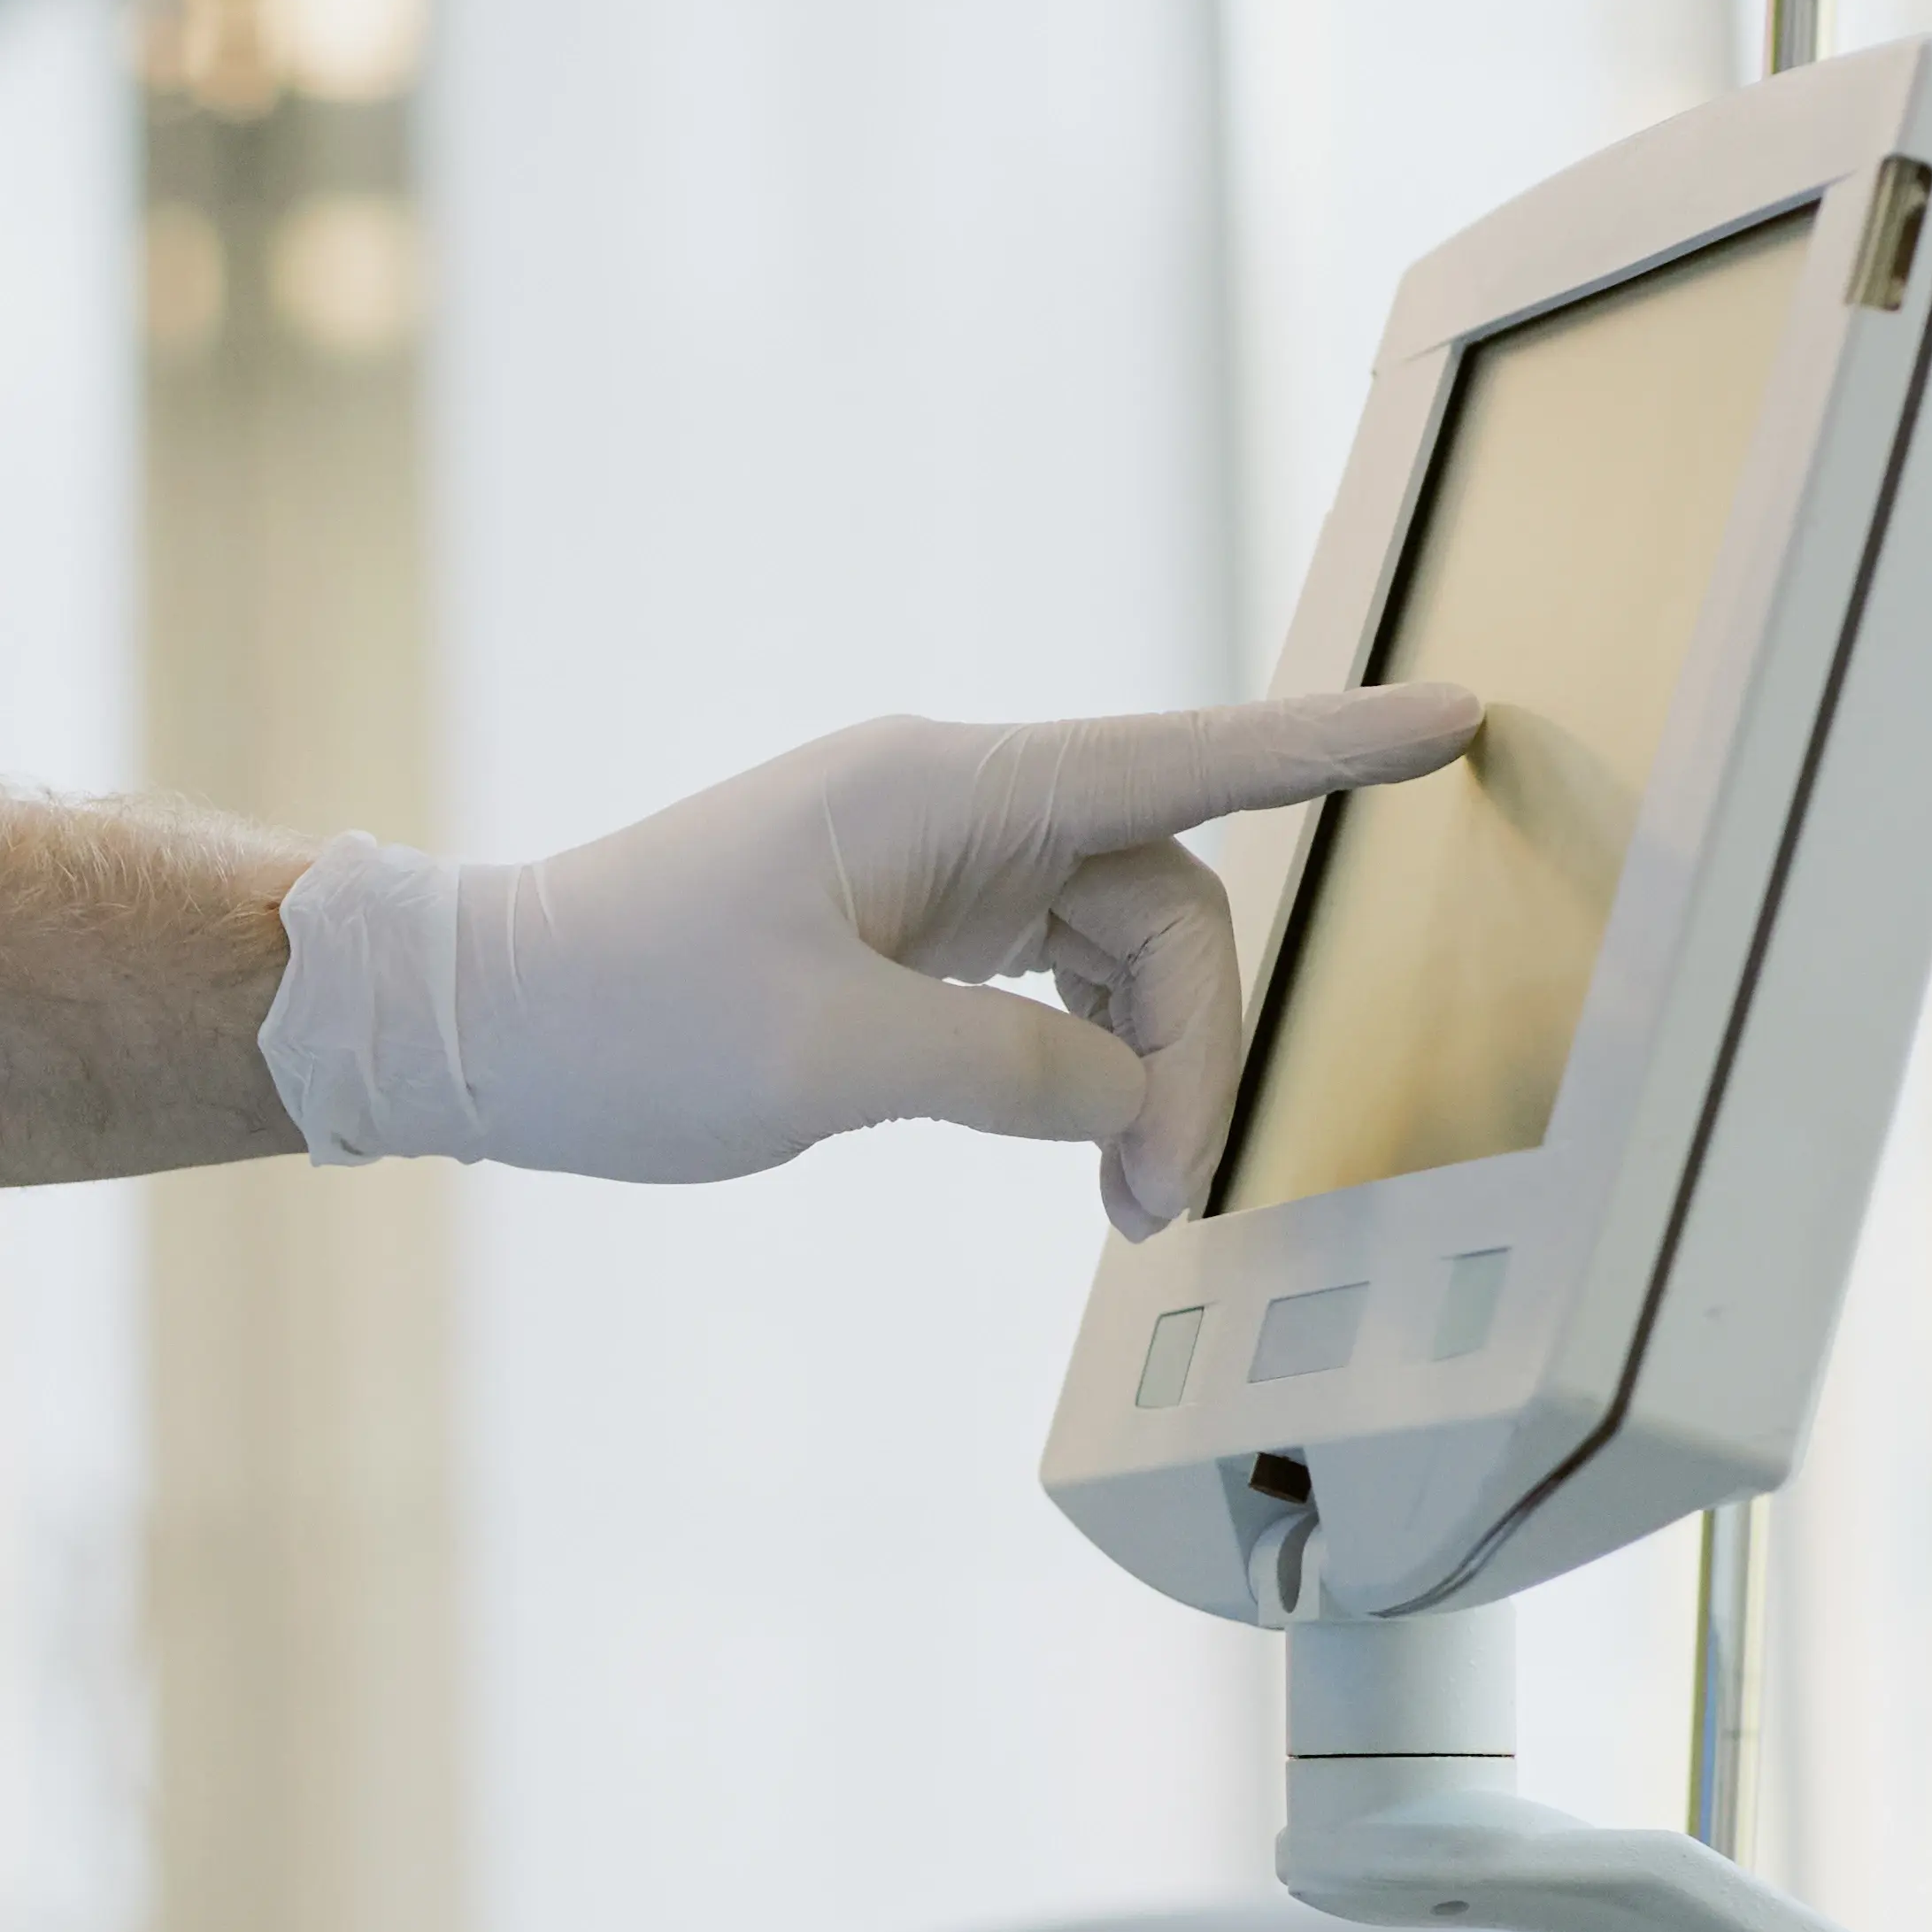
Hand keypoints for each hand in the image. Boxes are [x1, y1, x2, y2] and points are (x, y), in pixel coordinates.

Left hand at [254, 686, 1481, 1227]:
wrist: (478, 1024)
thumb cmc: (624, 1022)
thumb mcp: (830, 1064)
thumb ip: (1010, 1076)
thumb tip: (1121, 1103)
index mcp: (945, 793)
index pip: (1185, 757)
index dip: (1329, 748)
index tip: (1453, 718)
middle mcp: (953, 807)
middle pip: (1161, 902)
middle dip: (1190, 1048)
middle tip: (1155, 1206)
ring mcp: (930, 866)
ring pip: (1116, 954)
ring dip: (1141, 1077)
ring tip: (1124, 1212)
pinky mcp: (905, 930)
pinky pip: (1050, 983)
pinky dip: (1081, 1070)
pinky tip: (1083, 1161)